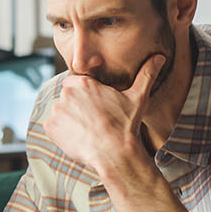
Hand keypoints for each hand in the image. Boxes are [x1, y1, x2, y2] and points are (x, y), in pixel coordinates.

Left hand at [43, 54, 164, 179]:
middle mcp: (66, 93)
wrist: (115, 154)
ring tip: (86, 130)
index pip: (75, 83)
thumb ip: (146, 75)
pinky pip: (52, 127)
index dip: (84, 94)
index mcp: (83, 83)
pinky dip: (61, 132)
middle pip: (67, 97)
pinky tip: (78, 137)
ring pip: (60, 112)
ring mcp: (56, 110)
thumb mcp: (138, 98)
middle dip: (76, 107)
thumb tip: (160, 57)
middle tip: (92, 120)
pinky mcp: (50, 127)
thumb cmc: (126, 125)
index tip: (95, 106)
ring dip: (68, 120)